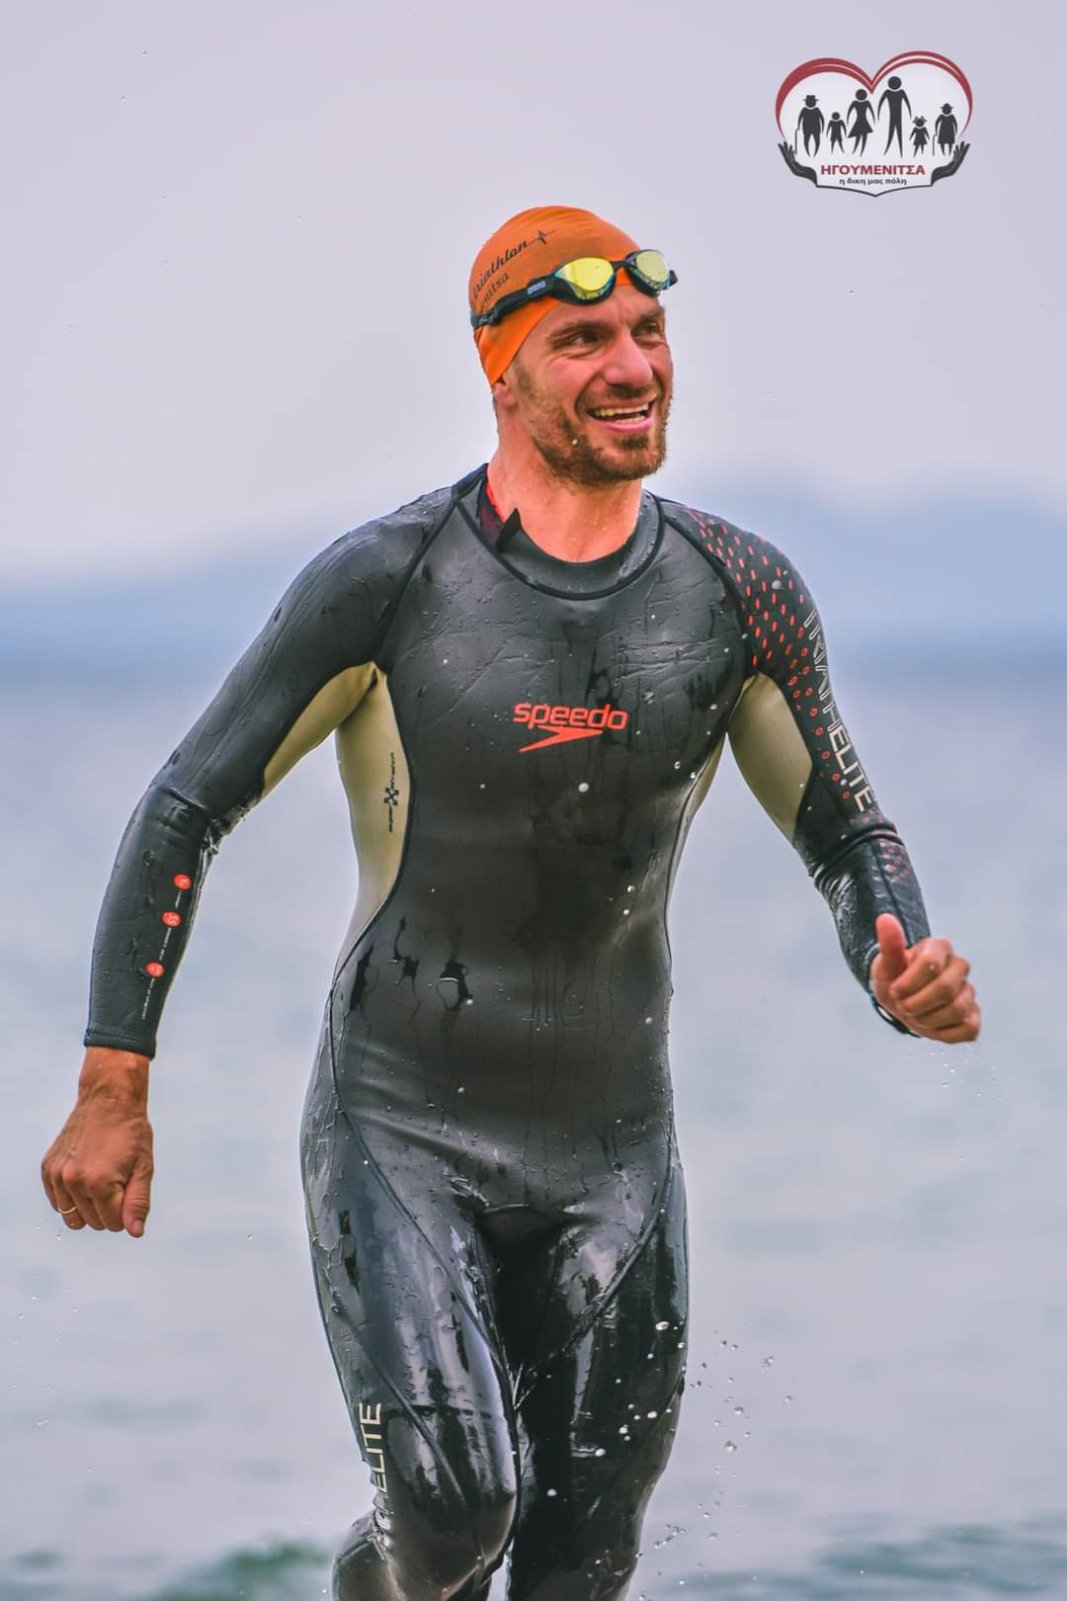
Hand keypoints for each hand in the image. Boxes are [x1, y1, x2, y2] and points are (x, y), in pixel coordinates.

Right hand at [41, 1048, 153, 1235]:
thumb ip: (138, 1203)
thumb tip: (135, 1232)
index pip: (115, 1224)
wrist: (108, 1100)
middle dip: (109, 1209)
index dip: (126, 1210)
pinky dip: (72, 1197)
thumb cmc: (130, 1132)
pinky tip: (84, 1175)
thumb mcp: (144, 1167)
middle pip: (94, 1223)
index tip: (129, 1187)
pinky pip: (59, 1203)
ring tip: (100, 1178)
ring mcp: (57, 1175)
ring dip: (89, 1206)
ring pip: (73, 1218)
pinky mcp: (48, 1169)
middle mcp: (74, 1181)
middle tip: (116, 1178)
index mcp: (100, 1183)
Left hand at [869, 914, 979, 1042]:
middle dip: (917, 1004)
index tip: (894, 991)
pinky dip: (944, 1033)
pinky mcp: (973, 1015)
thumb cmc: (895, 978)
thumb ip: (889, 944)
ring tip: (915, 1015)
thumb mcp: (886, 965)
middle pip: (945, 989)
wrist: (900, 1000)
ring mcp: (969, 990)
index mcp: (940, 948)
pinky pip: (969, 1029)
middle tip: (903, 1006)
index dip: (908, 984)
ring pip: (958, 1010)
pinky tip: (931, 1025)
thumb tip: (885, 919)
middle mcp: (959, 966)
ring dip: (928, 1019)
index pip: (931, 964)